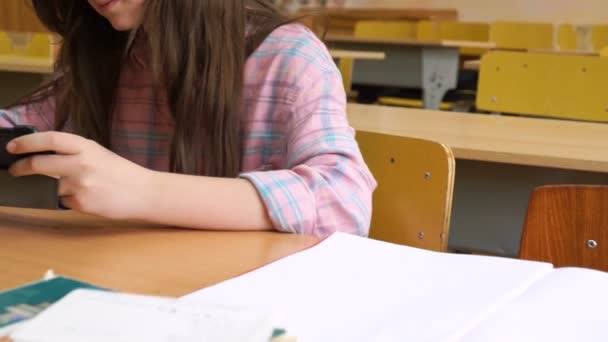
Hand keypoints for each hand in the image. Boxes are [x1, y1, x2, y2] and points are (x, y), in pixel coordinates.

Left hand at [8, 132, 153, 219]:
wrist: (145, 193)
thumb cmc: (123, 173)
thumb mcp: (99, 154)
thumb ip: (74, 153)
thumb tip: (43, 155)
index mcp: (86, 147)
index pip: (49, 140)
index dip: (27, 142)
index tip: (12, 147)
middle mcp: (81, 163)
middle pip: (39, 164)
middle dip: (21, 168)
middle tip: (15, 169)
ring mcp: (80, 185)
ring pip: (49, 186)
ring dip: (48, 187)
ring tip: (66, 187)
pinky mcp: (81, 203)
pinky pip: (62, 201)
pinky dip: (67, 199)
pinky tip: (84, 197)